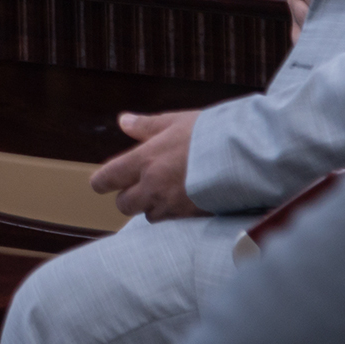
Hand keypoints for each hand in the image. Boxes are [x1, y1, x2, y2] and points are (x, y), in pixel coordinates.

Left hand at [88, 109, 208, 222]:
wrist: (243, 156)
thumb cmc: (208, 133)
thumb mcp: (175, 122)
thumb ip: (146, 126)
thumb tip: (123, 121)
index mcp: (144, 160)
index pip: (108, 178)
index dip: (101, 182)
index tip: (101, 182)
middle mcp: (152, 186)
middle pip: (124, 204)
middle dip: (127, 197)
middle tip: (137, 186)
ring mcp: (171, 205)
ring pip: (147, 216)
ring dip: (150, 207)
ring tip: (165, 192)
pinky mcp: (190, 217)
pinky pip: (171, 222)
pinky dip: (172, 215)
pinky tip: (183, 202)